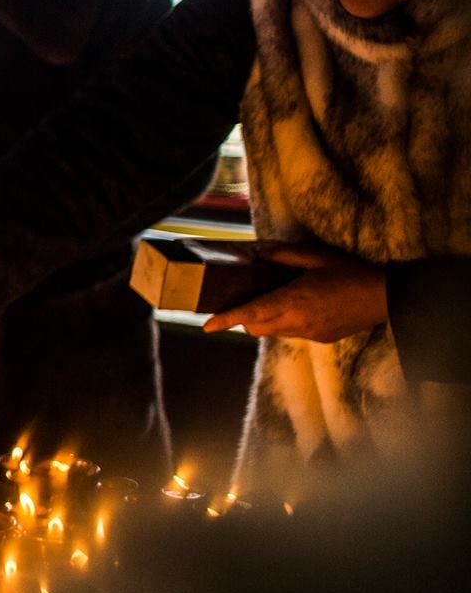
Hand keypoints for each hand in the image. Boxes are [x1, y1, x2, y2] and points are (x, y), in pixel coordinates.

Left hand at [202, 244, 387, 341]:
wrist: (386, 297)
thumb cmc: (350, 272)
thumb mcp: (315, 256)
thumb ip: (283, 255)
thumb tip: (257, 253)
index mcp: (293, 301)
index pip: (251, 314)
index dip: (227, 320)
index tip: (206, 326)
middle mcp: (297, 322)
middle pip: (256, 327)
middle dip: (245, 318)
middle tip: (245, 299)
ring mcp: (309, 333)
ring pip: (274, 332)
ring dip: (267, 320)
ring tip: (278, 298)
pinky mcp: (320, 339)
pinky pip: (293, 333)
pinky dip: (286, 322)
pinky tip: (301, 306)